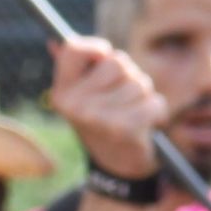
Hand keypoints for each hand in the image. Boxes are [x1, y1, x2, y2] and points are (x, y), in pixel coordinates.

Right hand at [45, 37, 170, 178]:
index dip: (96, 48)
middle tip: (121, 97)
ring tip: (132, 112)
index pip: (73, 48)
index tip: (102, 58)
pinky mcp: (124, 129)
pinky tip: (145, 123)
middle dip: (128, 75)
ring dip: (143, 95)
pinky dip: (156, 111)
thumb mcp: (82, 97)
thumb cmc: (102, 122)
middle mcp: (75, 105)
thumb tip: (54, 42)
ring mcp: (98, 118)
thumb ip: (73, 69)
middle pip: (117, 62)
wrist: (116, 167)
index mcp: (61, 93)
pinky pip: (154, 102)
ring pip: (139, 82)